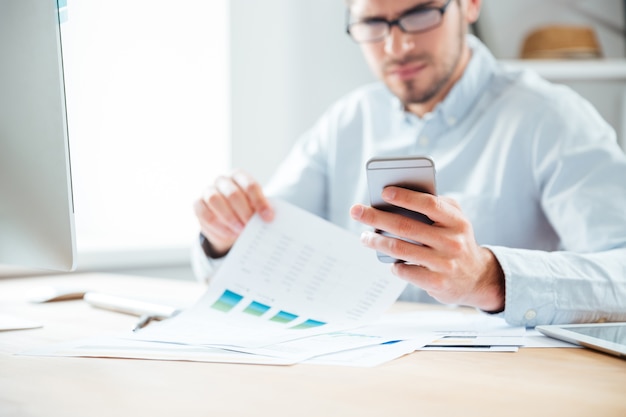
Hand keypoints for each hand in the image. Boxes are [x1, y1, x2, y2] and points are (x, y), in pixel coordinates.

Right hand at [193, 170, 273, 256]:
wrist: (230, 221)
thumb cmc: (246, 210)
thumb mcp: (256, 208)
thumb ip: (261, 210)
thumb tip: (269, 218)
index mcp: (239, 176)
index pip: (250, 185)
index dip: (260, 202)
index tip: (268, 217)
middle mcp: (223, 180)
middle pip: (232, 194)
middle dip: (244, 212)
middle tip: (251, 226)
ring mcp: (208, 191)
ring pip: (215, 200)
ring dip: (229, 218)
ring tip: (241, 231)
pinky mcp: (198, 204)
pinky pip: (204, 214)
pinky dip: (217, 226)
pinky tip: (229, 234)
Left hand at [350, 187, 504, 311]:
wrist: (477, 278)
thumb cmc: (456, 241)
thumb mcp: (456, 220)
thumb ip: (437, 206)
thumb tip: (400, 196)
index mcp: (456, 221)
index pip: (429, 204)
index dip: (405, 197)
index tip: (384, 192)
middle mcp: (452, 242)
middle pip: (406, 226)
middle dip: (377, 217)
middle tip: (356, 211)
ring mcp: (444, 264)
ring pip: (400, 249)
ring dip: (377, 241)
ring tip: (365, 236)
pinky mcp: (436, 283)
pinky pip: (404, 270)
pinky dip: (393, 264)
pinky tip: (390, 260)